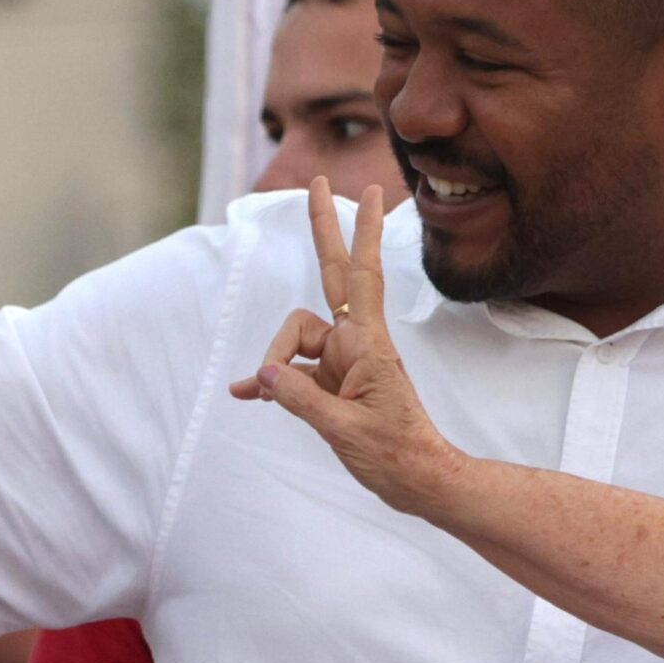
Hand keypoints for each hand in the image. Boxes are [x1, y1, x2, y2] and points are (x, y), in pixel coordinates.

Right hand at [229, 179, 465, 513]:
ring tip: (260, 395)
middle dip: (322, 229)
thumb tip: (262, 375)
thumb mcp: (343, 429)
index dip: (361, 232)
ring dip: (273, 362)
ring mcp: (341, 361)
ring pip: (293, 340)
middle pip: (331, 274)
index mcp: (366, 344)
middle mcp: (353, 343)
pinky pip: (292, 372)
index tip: (372, 192)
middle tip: (315, 182)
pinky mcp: (331, 383)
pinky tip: (246, 393)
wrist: (417, 480)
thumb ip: (299, 398)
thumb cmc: (394, 453)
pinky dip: (270, 381)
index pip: (360, 275)